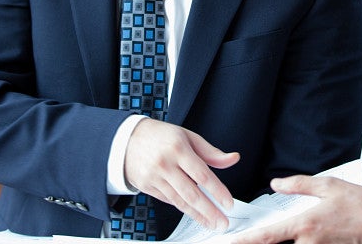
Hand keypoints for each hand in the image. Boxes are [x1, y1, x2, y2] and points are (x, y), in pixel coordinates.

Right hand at [124, 118, 239, 230]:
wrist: (128, 140)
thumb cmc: (162, 136)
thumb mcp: (188, 136)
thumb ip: (211, 152)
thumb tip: (233, 159)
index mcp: (178, 148)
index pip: (202, 174)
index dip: (217, 191)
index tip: (228, 203)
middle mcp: (165, 164)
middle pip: (191, 193)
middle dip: (209, 211)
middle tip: (223, 222)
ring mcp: (154, 177)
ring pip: (179, 201)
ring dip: (198, 215)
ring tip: (212, 223)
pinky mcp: (147, 187)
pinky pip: (168, 201)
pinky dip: (183, 208)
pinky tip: (194, 214)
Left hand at [233, 175, 361, 243]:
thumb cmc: (357, 203)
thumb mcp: (327, 186)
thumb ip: (299, 185)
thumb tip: (276, 184)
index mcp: (305, 224)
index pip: (267, 236)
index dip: (245, 241)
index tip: (230, 242)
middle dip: (257, 243)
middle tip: (236, 241)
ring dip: (274, 243)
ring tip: (259, 237)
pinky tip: (285, 238)